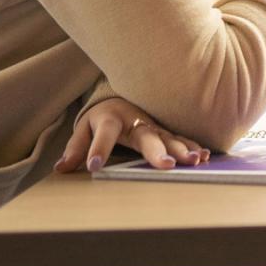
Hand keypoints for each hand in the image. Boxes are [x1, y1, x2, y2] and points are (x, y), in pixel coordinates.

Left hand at [55, 98, 211, 174]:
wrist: (122, 98)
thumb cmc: (102, 118)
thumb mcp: (83, 129)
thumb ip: (75, 148)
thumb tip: (61, 168)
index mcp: (111, 120)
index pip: (103, 134)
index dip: (97, 149)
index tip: (93, 166)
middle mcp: (136, 121)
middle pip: (146, 136)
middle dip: (156, 151)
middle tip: (166, 165)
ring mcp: (154, 126)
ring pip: (169, 138)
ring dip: (182, 149)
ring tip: (193, 161)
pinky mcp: (166, 131)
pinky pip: (181, 138)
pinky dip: (193, 146)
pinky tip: (204, 155)